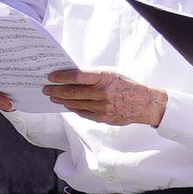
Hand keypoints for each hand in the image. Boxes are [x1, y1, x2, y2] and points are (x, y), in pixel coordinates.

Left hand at [41, 66, 163, 128]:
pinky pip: (83, 113)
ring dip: (62, 100)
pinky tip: (67, 105)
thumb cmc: (127, 86)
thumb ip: (93, 77)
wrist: (145, 104)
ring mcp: (103, 107)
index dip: (61, 77)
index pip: (77, 77)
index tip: (50, 77)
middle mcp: (103, 93)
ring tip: (54, 97)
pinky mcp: (103, 118)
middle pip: (73, 92)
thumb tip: (71, 77)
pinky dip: (73, 108)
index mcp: (105, 78)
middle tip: (46, 89)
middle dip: (56, 90)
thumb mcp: (112, 75)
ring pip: (76, 104)